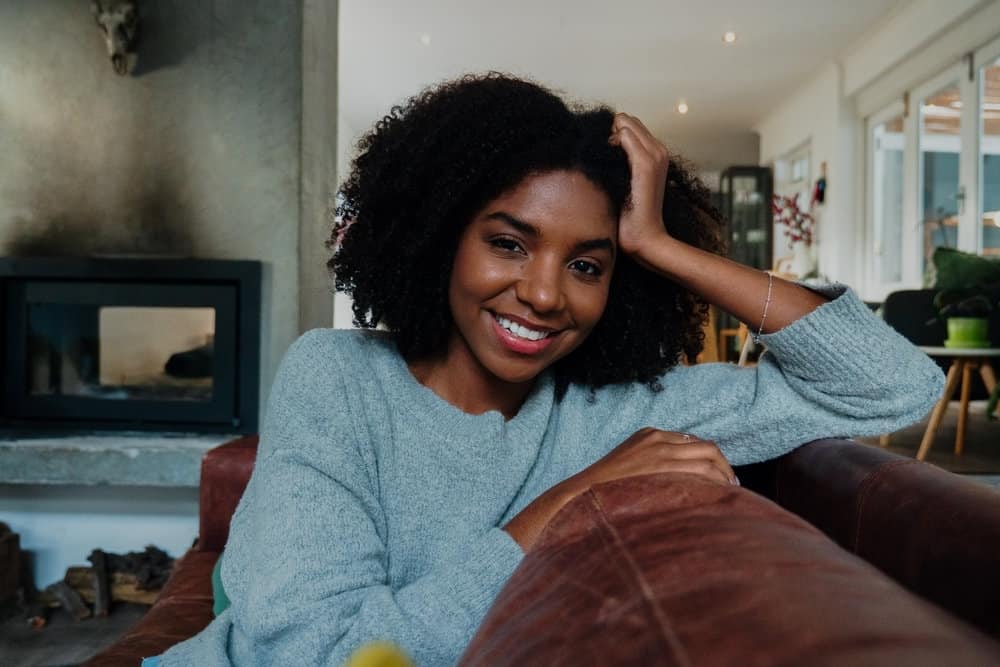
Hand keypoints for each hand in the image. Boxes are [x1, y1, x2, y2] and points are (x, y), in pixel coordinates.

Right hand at [504, 428, 736, 550]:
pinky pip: (700, 469)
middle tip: (731, 485)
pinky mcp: (662, 466)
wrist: (582, 496)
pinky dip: (715, 481)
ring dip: (724, 475)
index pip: (692, 442)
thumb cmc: (605, 493)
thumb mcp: (629, 469)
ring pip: (708, 457)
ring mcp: (661, 451)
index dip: (710, 460)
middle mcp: (658, 438)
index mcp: (649, 435)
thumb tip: (677, 484)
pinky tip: (720, 496)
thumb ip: (652, 469)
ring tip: (731, 494)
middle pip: (706, 446)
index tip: (719, 477)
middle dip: (723, 466)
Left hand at [608, 113, 671, 257]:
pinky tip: (606, 165)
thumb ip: (619, 163)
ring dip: (610, 137)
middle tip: (605, 161)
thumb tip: (600, 149)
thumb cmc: (631, 217)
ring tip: (607, 165)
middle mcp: (659, 150)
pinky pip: (624, 134)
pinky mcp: (646, 163)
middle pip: (627, 119)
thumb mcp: (625, 183)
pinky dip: (611, 143)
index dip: (613, 135)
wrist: (646, 238)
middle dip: (611, 133)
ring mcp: (655, 155)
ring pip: (625, 122)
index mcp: (656, 155)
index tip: (606, 158)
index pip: (630, 125)